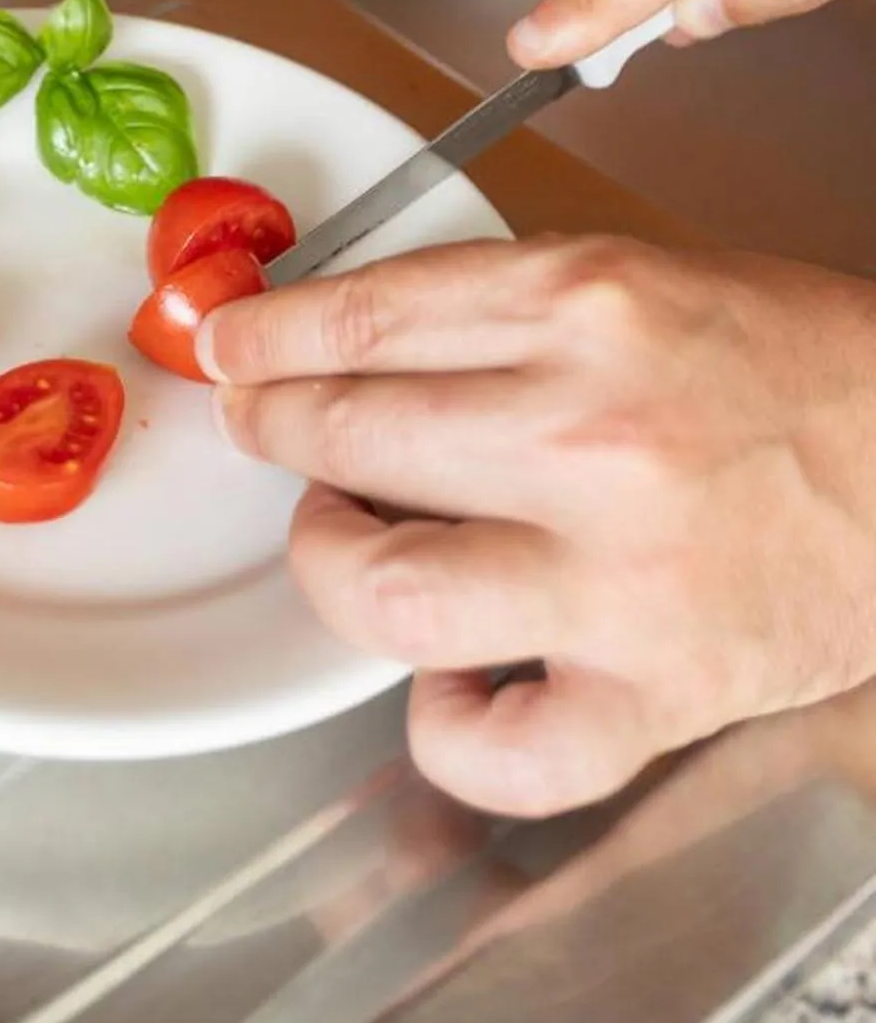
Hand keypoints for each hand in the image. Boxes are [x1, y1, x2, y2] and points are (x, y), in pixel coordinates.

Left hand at [201, 235, 875, 815]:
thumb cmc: (790, 367)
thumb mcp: (638, 277)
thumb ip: (498, 309)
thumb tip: (351, 342)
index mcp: (584, 306)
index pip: (368, 318)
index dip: (272, 338)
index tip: (231, 349)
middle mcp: (588, 433)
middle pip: (352, 431)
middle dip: (273, 425)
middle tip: (260, 425)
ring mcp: (616, 575)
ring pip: (388, 587)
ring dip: (326, 561)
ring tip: (333, 535)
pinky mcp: (654, 692)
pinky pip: (502, 745)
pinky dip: (446, 727)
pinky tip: (446, 679)